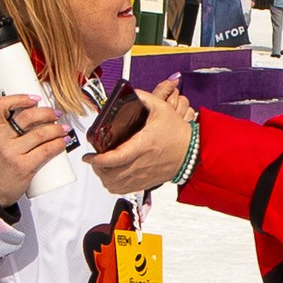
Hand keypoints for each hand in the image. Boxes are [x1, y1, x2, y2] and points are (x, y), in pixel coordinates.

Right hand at [0, 94, 69, 207]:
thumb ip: (6, 128)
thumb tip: (32, 114)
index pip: (2, 105)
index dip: (21, 98)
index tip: (35, 99)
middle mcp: (0, 139)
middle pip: (28, 116)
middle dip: (47, 113)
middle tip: (56, 114)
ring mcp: (12, 153)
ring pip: (41, 133)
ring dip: (57, 129)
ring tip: (63, 129)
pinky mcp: (23, 167)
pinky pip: (46, 151)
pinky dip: (58, 144)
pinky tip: (63, 142)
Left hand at [89, 77, 193, 193]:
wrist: (194, 152)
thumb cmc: (178, 133)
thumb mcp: (162, 109)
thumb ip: (143, 98)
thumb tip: (129, 92)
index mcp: (143, 145)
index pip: (115, 158)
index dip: (98, 159)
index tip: (89, 156)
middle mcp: (141, 164)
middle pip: (110, 174)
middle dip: (97, 168)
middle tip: (93, 158)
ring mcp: (143, 176)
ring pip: (114, 185)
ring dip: (103, 177)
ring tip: (101, 166)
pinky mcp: (145, 183)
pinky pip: (122, 190)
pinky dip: (113, 185)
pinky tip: (111, 175)